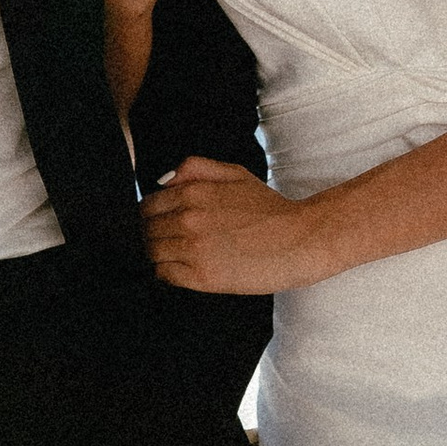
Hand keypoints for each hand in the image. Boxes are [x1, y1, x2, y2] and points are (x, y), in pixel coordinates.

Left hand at [140, 153, 326, 294]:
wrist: (300, 240)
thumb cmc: (269, 208)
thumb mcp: (235, 173)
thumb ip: (195, 169)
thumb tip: (162, 181)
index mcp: (193, 193)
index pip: (146, 207)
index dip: (151, 216)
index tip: (161, 223)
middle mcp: (188, 220)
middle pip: (146, 231)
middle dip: (153, 235)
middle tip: (170, 241)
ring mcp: (194, 250)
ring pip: (152, 254)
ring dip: (160, 255)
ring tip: (180, 256)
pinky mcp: (202, 277)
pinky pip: (165, 275)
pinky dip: (169, 273)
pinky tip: (185, 269)